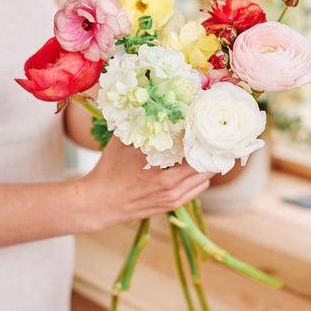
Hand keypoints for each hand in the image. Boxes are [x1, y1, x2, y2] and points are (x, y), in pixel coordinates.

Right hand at [77, 138, 213, 229]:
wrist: (99, 202)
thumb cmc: (109, 170)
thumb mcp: (123, 143)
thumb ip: (142, 125)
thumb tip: (157, 105)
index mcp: (163, 174)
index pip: (197, 155)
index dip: (205, 139)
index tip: (207, 126)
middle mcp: (172, 188)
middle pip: (207, 168)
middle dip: (209, 150)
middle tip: (210, 135)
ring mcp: (173, 199)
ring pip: (205, 180)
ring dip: (206, 164)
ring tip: (204, 148)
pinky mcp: (172, 205)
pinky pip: (197, 189)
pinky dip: (200, 177)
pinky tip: (193, 165)